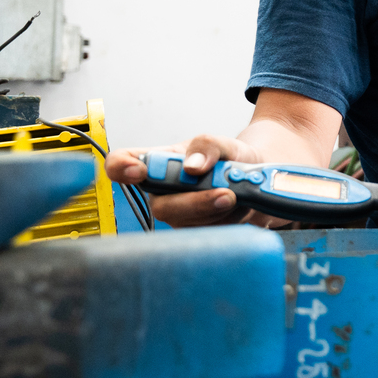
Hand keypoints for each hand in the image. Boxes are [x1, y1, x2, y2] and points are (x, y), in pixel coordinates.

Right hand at [106, 136, 284, 227]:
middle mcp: (163, 193)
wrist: (257, 179)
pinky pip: (209, 233)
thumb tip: (192, 166)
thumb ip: (207, 146)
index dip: (120, 168)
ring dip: (218, 210)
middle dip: (195, 202)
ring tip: (238, 194)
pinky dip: (230, 219)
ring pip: (189, 222)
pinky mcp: (198, 232)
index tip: (138, 170)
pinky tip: (240, 205)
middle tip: (225, 194)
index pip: (122, 163)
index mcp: (158, 164)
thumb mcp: (223, 143)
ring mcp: (179, 215)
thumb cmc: (230, 159)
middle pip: (161, 206)